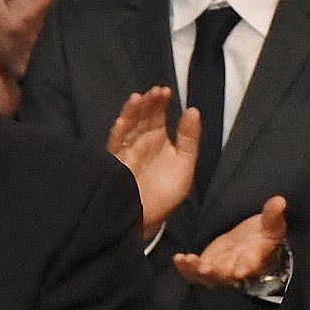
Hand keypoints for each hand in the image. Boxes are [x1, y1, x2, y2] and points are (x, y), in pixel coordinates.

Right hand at [107, 86, 200, 237]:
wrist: (152, 219)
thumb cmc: (168, 192)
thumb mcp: (186, 162)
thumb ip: (190, 138)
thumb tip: (193, 110)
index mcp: (158, 139)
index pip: (157, 115)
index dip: (160, 103)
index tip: (165, 91)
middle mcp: (140, 142)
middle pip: (142, 117)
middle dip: (147, 104)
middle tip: (154, 92)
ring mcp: (127, 152)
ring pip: (128, 127)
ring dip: (132, 113)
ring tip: (138, 99)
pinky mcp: (117, 165)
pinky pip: (116, 146)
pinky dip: (118, 134)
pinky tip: (122, 122)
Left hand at [172, 196, 287, 286]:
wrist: (253, 242)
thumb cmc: (265, 233)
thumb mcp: (272, 222)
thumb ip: (273, 213)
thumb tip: (280, 201)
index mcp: (254, 256)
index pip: (251, 264)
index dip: (246, 267)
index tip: (240, 271)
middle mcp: (236, 266)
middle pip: (225, 274)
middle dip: (215, 272)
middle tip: (205, 268)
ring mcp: (220, 268)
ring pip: (207, 276)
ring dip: (195, 271)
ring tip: (186, 260)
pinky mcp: (207, 265)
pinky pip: (194, 271)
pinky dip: (186, 268)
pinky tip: (178, 258)